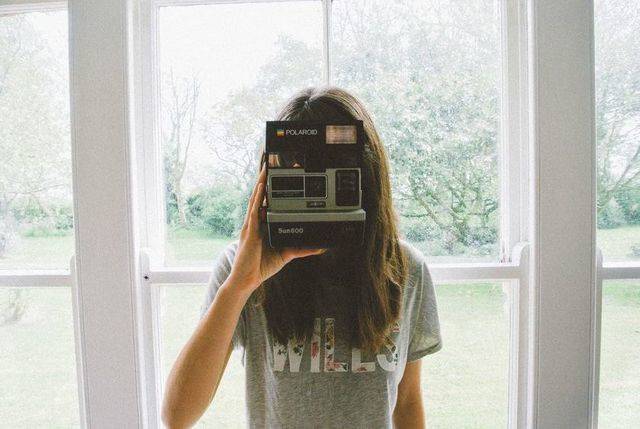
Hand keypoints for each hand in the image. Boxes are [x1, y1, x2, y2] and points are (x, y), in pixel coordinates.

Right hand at [227, 165, 325, 292]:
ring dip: (261, 183)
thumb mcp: (286, 254)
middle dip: (265, 180)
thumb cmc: (261, 266)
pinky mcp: (249, 232)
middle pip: (260, 197)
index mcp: (262, 225)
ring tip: (266, 168)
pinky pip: (253, 211)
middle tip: (271, 163)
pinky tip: (262, 188)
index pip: (266, 202)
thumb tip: (319, 246)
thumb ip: (301, 249)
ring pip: (256, 199)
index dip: (270, 188)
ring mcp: (250, 225)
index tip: (277, 174)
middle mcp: (255, 222)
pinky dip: (258, 199)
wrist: (246, 280)